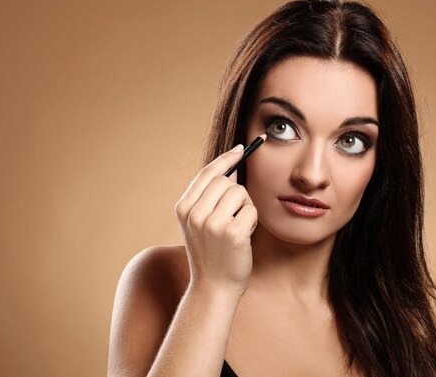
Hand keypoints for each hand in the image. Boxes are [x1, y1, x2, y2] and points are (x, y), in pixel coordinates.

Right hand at [174, 144, 256, 295]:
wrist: (214, 288)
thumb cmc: (212, 254)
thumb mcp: (200, 224)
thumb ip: (209, 198)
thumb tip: (231, 168)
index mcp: (183, 208)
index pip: (207, 173)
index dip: (226, 158)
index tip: (242, 148)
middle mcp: (194, 213)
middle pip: (226, 181)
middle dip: (237, 195)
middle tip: (235, 216)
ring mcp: (212, 223)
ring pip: (240, 193)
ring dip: (245, 208)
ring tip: (237, 228)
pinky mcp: (232, 232)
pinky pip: (251, 210)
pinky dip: (252, 221)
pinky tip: (243, 237)